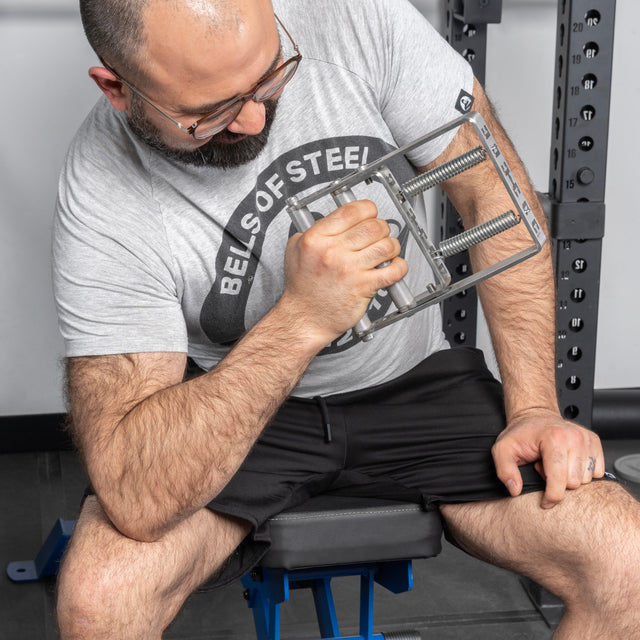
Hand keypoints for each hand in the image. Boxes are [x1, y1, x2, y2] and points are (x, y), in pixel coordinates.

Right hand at [280, 199, 407, 344]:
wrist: (305, 317)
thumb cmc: (302, 289)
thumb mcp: (295, 250)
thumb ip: (314, 231)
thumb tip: (335, 220)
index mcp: (316, 238)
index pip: (352, 211)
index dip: (368, 209)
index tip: (370, 214)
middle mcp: (333, 252)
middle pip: (373, 226)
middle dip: (381, 228)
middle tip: (379, 235)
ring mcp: (349, 269)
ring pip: (386, 245)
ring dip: (391, 246)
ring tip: (386, 251)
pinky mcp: (363, 287)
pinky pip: (394, 270)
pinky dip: (399, 266)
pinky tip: (393, 267)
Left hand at [492, 408, 604, 508]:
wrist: (535, 416)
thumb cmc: (522, 434)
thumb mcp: (502, 449)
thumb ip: (504, 470)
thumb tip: (515, 489)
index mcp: (554, 438)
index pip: (559, 480)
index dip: (551, 497)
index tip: (544, 501)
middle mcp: (574, 437)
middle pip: (574, 483)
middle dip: (558, 483)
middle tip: (544, 468)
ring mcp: (587, 439)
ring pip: (586, 480)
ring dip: (569, 477)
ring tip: (554, 463)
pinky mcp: (595, 442)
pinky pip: (597, 472)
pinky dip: (582, 473)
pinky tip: (567, 462)